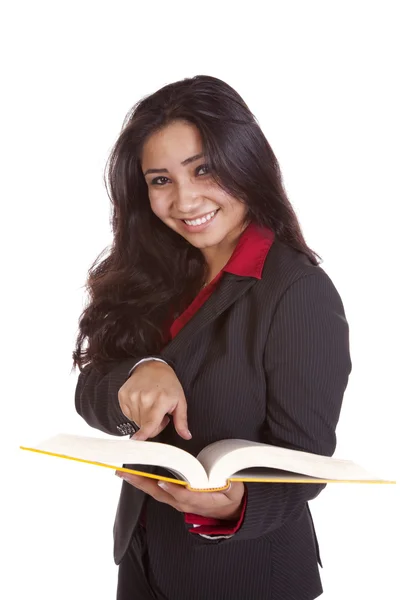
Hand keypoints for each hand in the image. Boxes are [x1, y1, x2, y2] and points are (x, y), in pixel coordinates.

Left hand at [115, 472, 244, 520]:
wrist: (229, 511)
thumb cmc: (230, 497)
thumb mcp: (234, 490)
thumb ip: (228, 485)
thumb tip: (225, 480)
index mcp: (199, 499)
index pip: (183, 495)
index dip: (173, 489)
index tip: (162, 482)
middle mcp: (184, 502)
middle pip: (161, 493)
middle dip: (143, 482)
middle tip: (126, 473)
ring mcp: (177, 501)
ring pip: (155, 492)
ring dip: (139, 482)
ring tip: (124, 472)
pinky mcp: (174, 498)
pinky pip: (157, 491)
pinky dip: (145, 483)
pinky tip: (135, 476)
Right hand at [118, 360, 190, 440]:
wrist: (152, 367)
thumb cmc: (168, 385)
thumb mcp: (180, 401)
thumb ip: (182, 421)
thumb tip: (187, 436)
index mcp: (160, 401)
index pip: (150, 424)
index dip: (144, 434)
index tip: (137, 440)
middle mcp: (144, 398)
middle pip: (144, 426)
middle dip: (152, 424)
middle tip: (159, 412)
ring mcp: (132, 396)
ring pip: (135, 420)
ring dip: (143, 417)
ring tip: (151, 405)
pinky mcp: (123, 395)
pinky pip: (127, 413)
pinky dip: (135, 411)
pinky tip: (141, 402)